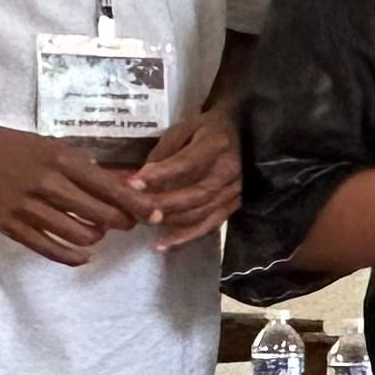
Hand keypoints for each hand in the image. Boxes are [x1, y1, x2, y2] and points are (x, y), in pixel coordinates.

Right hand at [0, 115, 153, 265]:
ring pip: (80, 235)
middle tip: (124, 223)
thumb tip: (127, 185)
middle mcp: (47, 183)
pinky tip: (82, 255)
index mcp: (61, 159)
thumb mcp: (51, 146)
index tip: (155, 215)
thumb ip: (86, 167)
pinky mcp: (9, 225)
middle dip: (121, 223)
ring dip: (96, 237)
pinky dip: (72, 256)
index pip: (112, 188)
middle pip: (102, 215)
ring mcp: (26, 206)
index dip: (139, 206)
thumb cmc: (10, 146)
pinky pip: (49, 249)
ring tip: (96, 231)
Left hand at [130, 101, 241, 245]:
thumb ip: (162, 153)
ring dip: (171, 221)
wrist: (240, 134)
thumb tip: (138, 179)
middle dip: (163, 204)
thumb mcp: (182, 130)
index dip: (160, 175)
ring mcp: (234, 190)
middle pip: (195, 194)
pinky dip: (185, 237)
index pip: (186, 163)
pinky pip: (209, 226)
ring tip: (145, 221)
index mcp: (216, 144)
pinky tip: (163, 244)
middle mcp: (229, 170)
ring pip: (201, 213)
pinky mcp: (233, 205)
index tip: (134, 183)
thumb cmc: (205, 130)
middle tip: (136, 209)